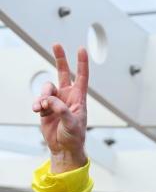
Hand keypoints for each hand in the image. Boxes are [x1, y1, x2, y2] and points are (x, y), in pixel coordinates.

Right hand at [32, 44, 88, 172]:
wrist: (63, 147)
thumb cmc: (74, 136)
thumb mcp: (72, 123)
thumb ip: (62, 110)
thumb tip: (50, 100)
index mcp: (79, 98)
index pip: (82, 77)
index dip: (82, 63)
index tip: (82, 49)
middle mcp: (67, 96)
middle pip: (63, 73)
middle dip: (60, 59)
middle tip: (56, 44)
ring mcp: (56, 101)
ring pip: (46, 88)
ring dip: (43, 96)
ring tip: (42, 107)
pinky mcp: (45, 107)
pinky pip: (39, 100)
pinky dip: (37, 104)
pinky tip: (38, 110)